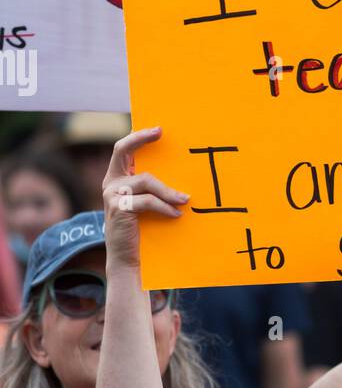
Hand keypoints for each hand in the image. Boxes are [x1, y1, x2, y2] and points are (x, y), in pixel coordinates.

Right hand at [102, 126, 189, 270]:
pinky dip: (164, 207)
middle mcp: (110, 183)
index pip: (124, 149)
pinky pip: (147, 201)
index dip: (138, 136)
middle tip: (160, 132)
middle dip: (140, 138)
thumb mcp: (146, 204)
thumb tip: (179, 171)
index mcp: (117, 178)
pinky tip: (176, 214)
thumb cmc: (141, 229)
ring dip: (168, 190)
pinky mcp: (119, 208)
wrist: (127, 259)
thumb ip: (152, 188)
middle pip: (122, 150)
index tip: (159, 129)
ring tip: (185, 200)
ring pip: (145, 180)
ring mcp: (112, 194)